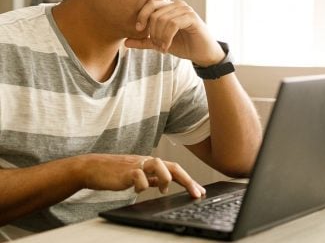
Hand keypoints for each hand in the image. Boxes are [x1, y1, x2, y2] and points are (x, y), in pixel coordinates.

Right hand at [78, 154, 205, 197]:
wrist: (94, 167)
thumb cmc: (115, 172)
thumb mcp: (137, 176)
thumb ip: (150, 178)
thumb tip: (163, 185)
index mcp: (151, 164)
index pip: (174, 169)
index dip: (188, 179)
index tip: (199, 191)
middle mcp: (147, 162)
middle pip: (172, 166)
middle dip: (187, 179)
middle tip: (196, 193)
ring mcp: (137, 165)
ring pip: (158, 164)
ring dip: (165, 178)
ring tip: (163, 190)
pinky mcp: (125, 171)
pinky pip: (138, 176)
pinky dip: (142, 185)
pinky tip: (137, 190)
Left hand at [125, 0, 224, 65]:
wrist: (203, 54)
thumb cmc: (184, 46)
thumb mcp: (160, 43)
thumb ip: (144, 42)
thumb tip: (125, 42)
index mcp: (170, 8)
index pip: (150, 4)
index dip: (142, 16)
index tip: (139, 30)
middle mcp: (178, 5)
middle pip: (155, 13)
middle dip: (152, 32)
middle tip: (156, 45)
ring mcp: (186, 10)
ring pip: (163, 19)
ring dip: (159, 36)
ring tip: (162, 47)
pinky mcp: (192, 18)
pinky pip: (173, 24)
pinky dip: (167, 37)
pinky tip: (167, 46)